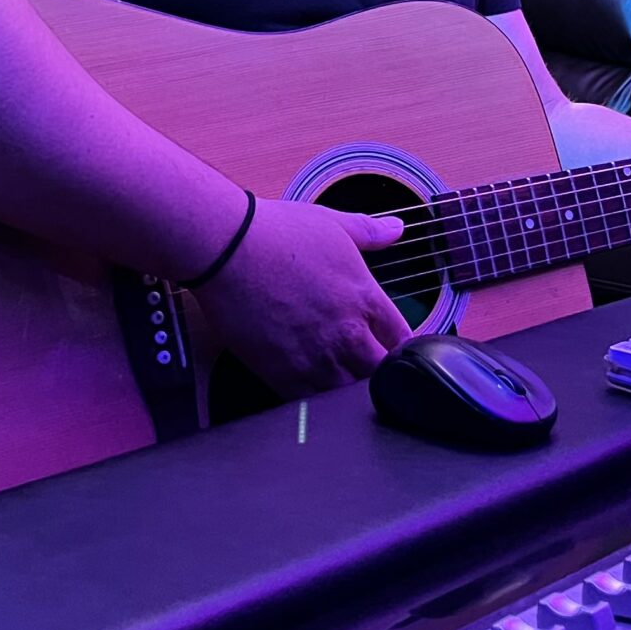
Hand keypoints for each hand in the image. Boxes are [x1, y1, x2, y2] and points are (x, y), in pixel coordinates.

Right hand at [199, 198, 411, 396]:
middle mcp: (347, 333)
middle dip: (382, 375)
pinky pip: (313, 405)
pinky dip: (318, 403)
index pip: (405, 340)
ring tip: (344, 385)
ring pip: (351, 396)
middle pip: (383, 375)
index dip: (405, 349)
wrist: (225, 248)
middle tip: (373, 373)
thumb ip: (370, 231)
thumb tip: (398, 228)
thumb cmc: (276, 233)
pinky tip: (314, 393)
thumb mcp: (332, 224)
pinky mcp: (282, 373)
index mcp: (365, 298)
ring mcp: (316, 357)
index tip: (396, 350)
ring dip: (351, 392)